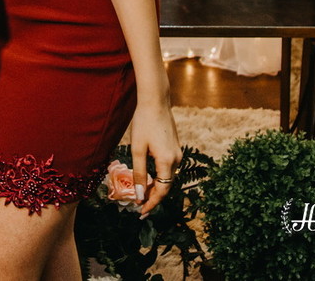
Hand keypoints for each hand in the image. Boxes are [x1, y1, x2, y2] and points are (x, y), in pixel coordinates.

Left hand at [130, 101, 181, 218]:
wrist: (156, 101)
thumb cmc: (144, 123)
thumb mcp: (137, 149)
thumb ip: (140, 174)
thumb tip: (140, 195)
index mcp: (167, 161)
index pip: (162, 191)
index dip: (152, 203)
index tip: (141, 212)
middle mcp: (177, 159)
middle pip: (166, 186)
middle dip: (153, 197)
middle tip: (139, 207)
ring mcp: (177, 153)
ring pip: (167, 177)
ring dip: (156, 187)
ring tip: (142, 194)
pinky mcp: (175, 147)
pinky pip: (168, 168)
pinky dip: (159, 176)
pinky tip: (149, 178)